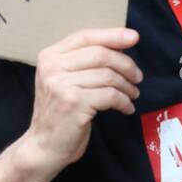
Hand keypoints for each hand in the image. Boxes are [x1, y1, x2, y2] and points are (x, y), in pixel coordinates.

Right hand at [17, 28, 140, 177]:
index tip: (133, 37)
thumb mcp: (63, 81)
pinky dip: (124, 101)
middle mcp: (52, 67)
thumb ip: (83, 62)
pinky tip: (126, 107)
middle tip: (137, 77)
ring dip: (127, 86)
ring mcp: (61, 85)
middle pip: (100, 54)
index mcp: (49, 56)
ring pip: (108, 75)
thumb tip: (120, 45)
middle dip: (126, 64)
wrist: (44, 146)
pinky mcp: (74, 103)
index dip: (112, 35)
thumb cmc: (60, 113)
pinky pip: (110, 95)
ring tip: (132, 94)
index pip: (85, 36)